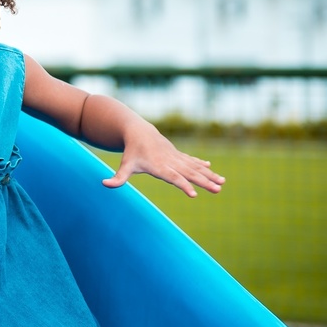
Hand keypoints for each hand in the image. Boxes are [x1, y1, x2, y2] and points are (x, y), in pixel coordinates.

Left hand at [102, 124, 224, 197]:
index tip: (194, 195)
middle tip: (218, 189)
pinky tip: (211, 169)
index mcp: (159, 166)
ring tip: (222, 183)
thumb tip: (104, 184)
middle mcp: (170, 162)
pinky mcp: (178, 155)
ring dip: (209, 175)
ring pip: (195, 167)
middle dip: (204, 182)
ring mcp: (176, 157)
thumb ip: (118, 177)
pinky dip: (202, 166)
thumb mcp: (125, 165)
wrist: (138, 131)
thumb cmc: (131, 152)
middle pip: (190, 173)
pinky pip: (192, 161)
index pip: (174, 177)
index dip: (183, 186)